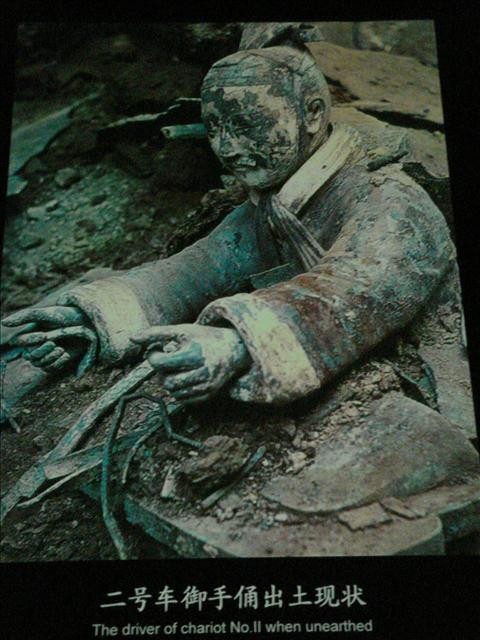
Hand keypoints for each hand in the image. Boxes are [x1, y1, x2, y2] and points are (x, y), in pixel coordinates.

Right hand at [2, 306, 96, 374]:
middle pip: (29, 356)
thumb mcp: (47, 313)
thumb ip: (25, 316)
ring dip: (50, 358)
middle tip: (54, 343)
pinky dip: (58, 363)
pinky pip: (50, 369)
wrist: (91, 324)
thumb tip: (3, 322)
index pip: (18, 343)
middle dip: (41, 351)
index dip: (27, 342)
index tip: (43, 336)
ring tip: (61, 349)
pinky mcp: (59, 361)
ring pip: (39, 364)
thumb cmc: (69, 315)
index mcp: (31, 332)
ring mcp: (48, 354)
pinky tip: (66, 354)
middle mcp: (37, 344)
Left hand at [131, 324, 250, 403]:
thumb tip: (132, 338)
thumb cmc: (204, 337)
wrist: (234, 349)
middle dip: (163, 371)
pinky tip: (184, 377)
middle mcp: (203, 372)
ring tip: (176, 369)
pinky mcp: (209, 395)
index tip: (157, 350)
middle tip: (168, 360)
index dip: (153, 357)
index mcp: (194, 354)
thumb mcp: (181, 330)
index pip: (160, 364)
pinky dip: (179, 390)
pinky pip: (183, 399)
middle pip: (166, 381)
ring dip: (170, 381)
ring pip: (173, 393)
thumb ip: (155, 333)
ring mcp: (207, 385)